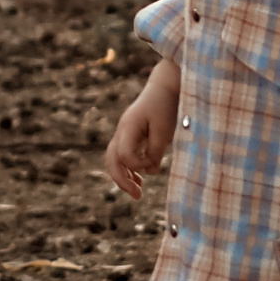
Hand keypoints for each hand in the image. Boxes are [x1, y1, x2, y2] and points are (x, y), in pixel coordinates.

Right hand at [105, 66, 180, 198]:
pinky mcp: (132, 134)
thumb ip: (156, 151)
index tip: (154, 166)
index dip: (138, 166)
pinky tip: (140, 179)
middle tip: (137, 196)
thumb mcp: (165, 130)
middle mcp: (122, 130)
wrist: (166, 84)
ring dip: (124, 176)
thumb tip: (151, 171)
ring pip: (114, 158)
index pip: (124, 155)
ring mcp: (125, 131)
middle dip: (121, 180)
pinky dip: (130, 168)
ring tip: (137, 192)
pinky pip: (123, 154)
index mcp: (128, 126)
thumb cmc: (167, 105)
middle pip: (111, 159)